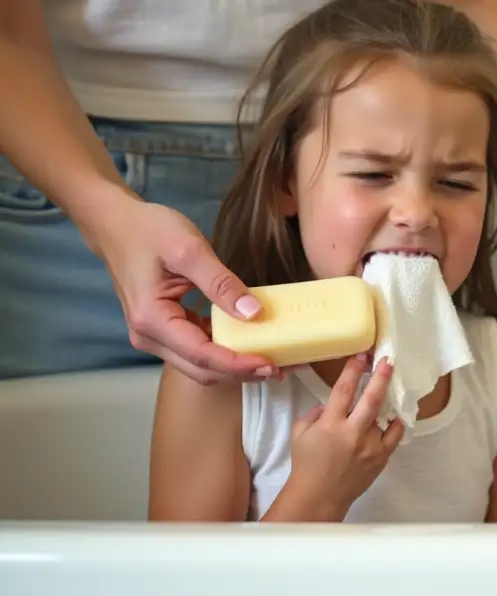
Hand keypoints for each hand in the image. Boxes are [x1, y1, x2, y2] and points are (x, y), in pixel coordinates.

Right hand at [83, 193, 275, 384]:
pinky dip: (224, 351)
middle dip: (242, 372)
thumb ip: (222, 283)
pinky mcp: (165, 328)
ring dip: (235, 365)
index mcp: (152, 320)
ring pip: (199, 364)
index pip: (201, 355)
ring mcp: (155, 336)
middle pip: (201, 369)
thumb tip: (254, 314)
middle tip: (282, 367)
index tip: (271, 364)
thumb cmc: (148, 230)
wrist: (115, 223)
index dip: (238, 364)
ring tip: (274, 358)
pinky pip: (197, 349)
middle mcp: (150, 337)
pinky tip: (249, 343)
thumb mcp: (189, 250)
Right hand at [286, 356, 404, 520]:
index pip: (343, 390)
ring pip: (383, 417)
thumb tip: (328, 403)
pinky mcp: (381, 458)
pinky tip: (396, 416)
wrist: (319, 497)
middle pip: (371, 399)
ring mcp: (370, 446)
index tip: (361, 356)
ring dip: (385, 403)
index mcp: (330, 424)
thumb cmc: (306, 465)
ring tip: (391, 389)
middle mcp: (352, 433)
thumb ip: (313, 414)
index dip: (353, 370)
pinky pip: (395, 436)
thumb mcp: (299, 434)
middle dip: (381, 377)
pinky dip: (397, 424)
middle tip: (388, 361)